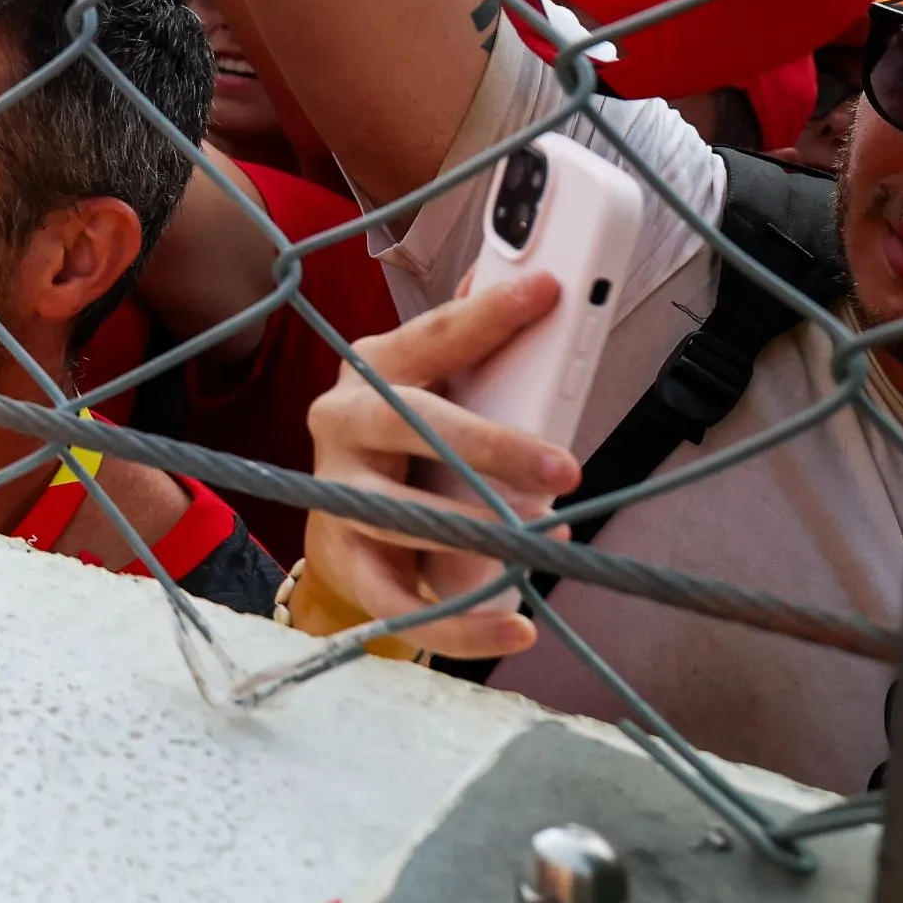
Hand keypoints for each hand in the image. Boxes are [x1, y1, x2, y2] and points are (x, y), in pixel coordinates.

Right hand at [301, 267, 583, 660]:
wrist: (345, 528)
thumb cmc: (408, 445)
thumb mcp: (434, 387)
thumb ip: (475, 344)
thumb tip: (528, 275)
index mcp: (372, 371)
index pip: (432, 337)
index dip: (488, 314)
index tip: (550, 290)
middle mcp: (343, 424)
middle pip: (408, 423)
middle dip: (488, 444)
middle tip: (564, 467)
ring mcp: (338, 494)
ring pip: (398, 512)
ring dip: (475, 532)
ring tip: (537, 543)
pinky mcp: (348, 562)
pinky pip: (401, 600)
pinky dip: (462, 622)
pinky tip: (516, 627)